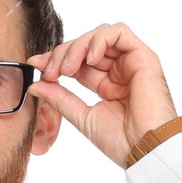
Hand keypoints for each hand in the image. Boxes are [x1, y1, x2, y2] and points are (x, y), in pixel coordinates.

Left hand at [29, 25, 178, 168]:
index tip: (36, 65)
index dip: (55, 59)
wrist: (146, 150)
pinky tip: (89, 58)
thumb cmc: (122, 142)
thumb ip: (60, 100)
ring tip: (67, 68)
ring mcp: (130, 62)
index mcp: (106, 85)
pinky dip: (100, 40)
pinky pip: (119, 32)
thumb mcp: (82, 117)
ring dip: (78, 46)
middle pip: (86, 45)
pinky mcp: (143, 56)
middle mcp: (118, 70)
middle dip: (63, 53)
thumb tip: (35, 85)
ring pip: (100, 35)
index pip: (77, 62)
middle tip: (50, 71)